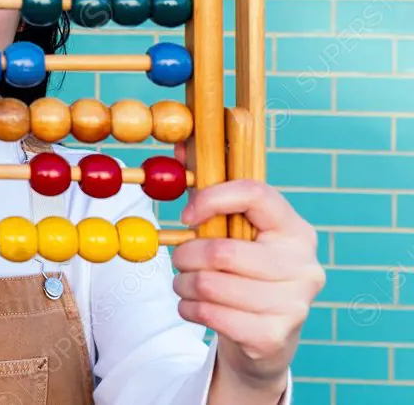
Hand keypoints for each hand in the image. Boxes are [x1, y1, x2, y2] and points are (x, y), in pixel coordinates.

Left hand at [171, 178, 324, 396]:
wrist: (266, 337)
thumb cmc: (244, 273)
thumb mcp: (235, 234)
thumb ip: (211, 194)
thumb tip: (177, 145)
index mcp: (295, 230)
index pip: (256, 194)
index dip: (212, 198)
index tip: (185, 215)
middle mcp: (304, 265)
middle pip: (222, 251)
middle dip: (185, 255)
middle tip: (178, 259)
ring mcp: (294, 303)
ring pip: (210, 285)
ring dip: (182, 284)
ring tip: (184, 283)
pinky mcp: (274, 336)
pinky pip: (210, 314)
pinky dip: (188, 308)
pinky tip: (191, 305)